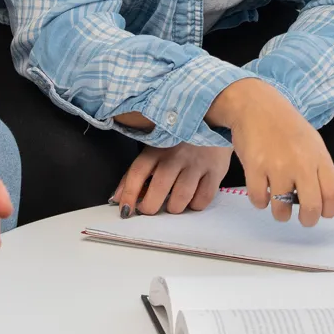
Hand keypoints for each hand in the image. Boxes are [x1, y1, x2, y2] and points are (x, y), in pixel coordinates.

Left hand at [112, 142, 232, 216]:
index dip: (128, 194)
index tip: (125, 210)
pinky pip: (204, 197)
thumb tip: (117, 198)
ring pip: (182, 195)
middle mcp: (176, 155)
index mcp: (156, 148)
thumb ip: (137, 173)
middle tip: (150, 210)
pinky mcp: (215, 170)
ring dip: (174, 208)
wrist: (212, 123)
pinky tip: (192, 201)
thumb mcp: (155, 149)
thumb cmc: (178, 142)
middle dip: (151, 206)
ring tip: (172, 206)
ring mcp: (196, 162)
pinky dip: (195, 205)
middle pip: (159, 187)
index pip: (137, 172)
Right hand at [207, 77, 333, 225]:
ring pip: (281, 208)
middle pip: (311, 207)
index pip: (333, 194)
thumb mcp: (312, 142)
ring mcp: (277, 166)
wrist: (256, 105)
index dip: (329, 210)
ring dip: (281, 213)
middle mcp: (301, 163)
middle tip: (303, 219)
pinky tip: (261, 193)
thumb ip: (319, 168)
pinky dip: (259, 201)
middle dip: (308, 220)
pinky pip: (258, 199)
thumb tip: (321, 198)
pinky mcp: (255, 167)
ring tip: (279, 208)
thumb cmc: (285, 124)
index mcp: (318, 157)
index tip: (323, 213)